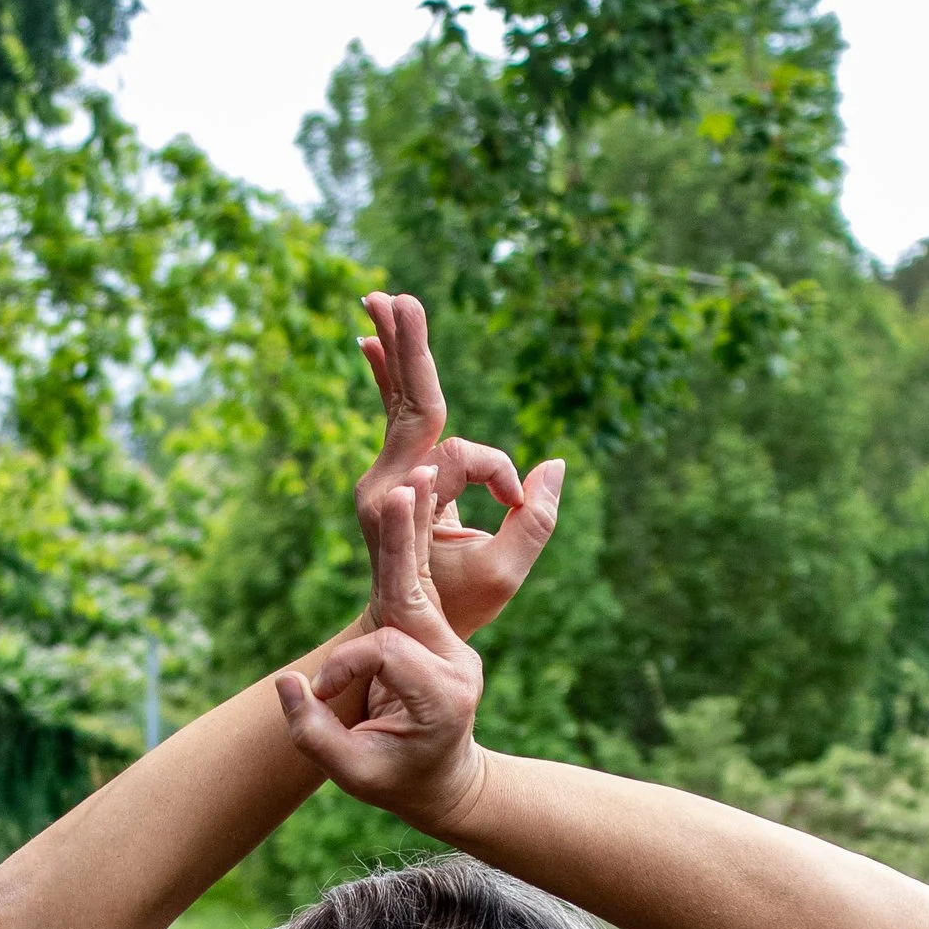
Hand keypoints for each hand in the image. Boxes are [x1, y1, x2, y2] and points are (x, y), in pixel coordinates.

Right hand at [277, 476, 486, 830]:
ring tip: (411, 474)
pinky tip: (410, 494)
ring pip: (423, 580)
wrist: (445, 782)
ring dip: (410, 528)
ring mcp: (452, 643)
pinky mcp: (439, 630)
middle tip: (399, 492)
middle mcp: (456, 662)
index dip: (346, 665)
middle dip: (401, 548)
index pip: (387, 655)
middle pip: (419, 598)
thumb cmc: (394, 783)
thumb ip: (313, 733)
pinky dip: (410, 540)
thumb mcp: (352, 773)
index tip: (321, 694)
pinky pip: (421, 581)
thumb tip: (285, 682)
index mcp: (442, 697)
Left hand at [355, 290, 562, 642]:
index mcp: (405, 504)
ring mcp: (383, 475)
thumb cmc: (453, 610)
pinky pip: (395, 416)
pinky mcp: (392, 473)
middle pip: (409, 404)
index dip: (498, 473)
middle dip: (410, 350)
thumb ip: (534, 522)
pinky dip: (388, 378)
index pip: (462, 457)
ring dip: (394, 348)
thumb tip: (557, 466)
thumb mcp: (502, 575)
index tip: (517, 508)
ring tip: (378, 298)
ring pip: (397, 401)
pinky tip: (371, 340)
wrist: (398, 630)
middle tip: (399, 298)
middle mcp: (384, 481)